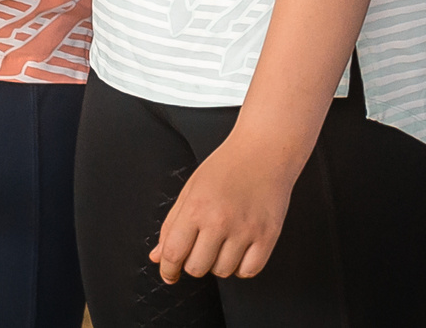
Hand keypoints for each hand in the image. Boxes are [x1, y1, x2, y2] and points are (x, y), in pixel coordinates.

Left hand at [150, 130, 300, 282]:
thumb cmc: (227, 166)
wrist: (264, 150)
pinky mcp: (268, 236)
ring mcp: (246, 230)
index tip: (169, 274)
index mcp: (196, 207)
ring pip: (223, 272)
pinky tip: (239, 250)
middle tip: (200, 247)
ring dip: (218, 263)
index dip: (167, 270)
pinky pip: (248, 271)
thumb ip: (172, 225)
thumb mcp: (191, 189)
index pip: (174, 253)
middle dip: (193, 262)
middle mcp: (220, 220)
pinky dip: (241, 267)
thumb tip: (158, 256)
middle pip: (197, 268)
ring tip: (222, 242)